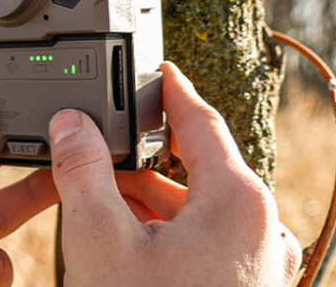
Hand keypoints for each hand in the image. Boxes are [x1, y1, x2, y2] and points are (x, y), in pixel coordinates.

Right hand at [50, 61, 302, 286]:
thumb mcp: (99, 239)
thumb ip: (82, 171)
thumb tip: (71, 124)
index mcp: (239, 202)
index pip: (202, 122)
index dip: (172, 91)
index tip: (160, 69)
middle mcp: (264, 229)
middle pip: (200, 168)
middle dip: (146, 157)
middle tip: (105, 142)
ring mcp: (262, 266)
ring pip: (203, 211)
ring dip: (154, 201)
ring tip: (105, 200)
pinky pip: (211, 244)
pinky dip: (171, 233)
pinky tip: (131, 243)